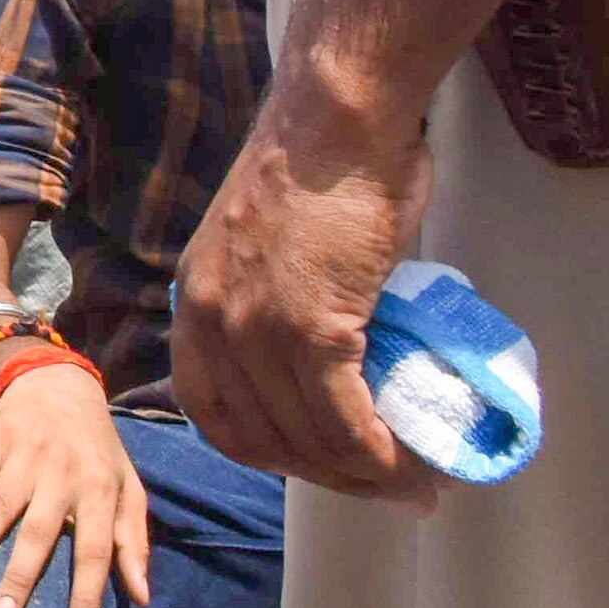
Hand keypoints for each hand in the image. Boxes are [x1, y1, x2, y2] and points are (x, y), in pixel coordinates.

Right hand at [0, 350, 148, 607]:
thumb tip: (141, 596)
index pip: (95, 551)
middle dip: (19, 578)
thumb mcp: (128, 488)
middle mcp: (62, 473)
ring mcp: (25, 453)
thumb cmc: (98, 449)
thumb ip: (133, 541)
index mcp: (100, 490)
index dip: (87, 594)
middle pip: (39, 534)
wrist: (60, 383)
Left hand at [170, 81, 437, 503]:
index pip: (212, 409)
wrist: (338, 121)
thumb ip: (277, 300)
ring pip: (306, 438)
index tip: (316, 464)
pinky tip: (409, 467)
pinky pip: (343, 420)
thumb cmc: (320, 167)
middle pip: (260, 437)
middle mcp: (213, 321)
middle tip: (379, 485)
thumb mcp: (267, 245)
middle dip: (323, 476)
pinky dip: (379, 457)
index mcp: (198, 301)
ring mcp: (257, 327)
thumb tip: (330, 347)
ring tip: (410, 484)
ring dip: (362, 477)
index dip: (266, 451)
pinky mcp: (310, 327)